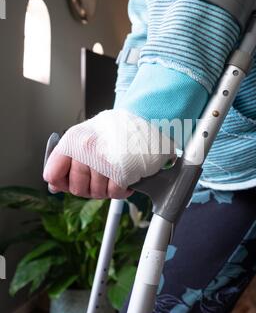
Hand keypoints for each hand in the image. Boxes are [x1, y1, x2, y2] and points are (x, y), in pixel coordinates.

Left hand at [43, 109, 174, 199]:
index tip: (70, 181)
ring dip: (106, 189)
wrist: (145, 118)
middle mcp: (85, 149)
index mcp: (73, 140)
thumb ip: (66, 159)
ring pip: (96, 193)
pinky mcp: (121, 171)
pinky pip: (115, 194)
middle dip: (88, 189)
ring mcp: (103, 161)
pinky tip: (125, 178)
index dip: (62, 182)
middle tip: (99, 178)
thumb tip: (55, 185)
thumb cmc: (117, 128)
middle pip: (76, 188)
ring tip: (114, 174)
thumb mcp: (85, 135)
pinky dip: (121, 190)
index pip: (52, 174)